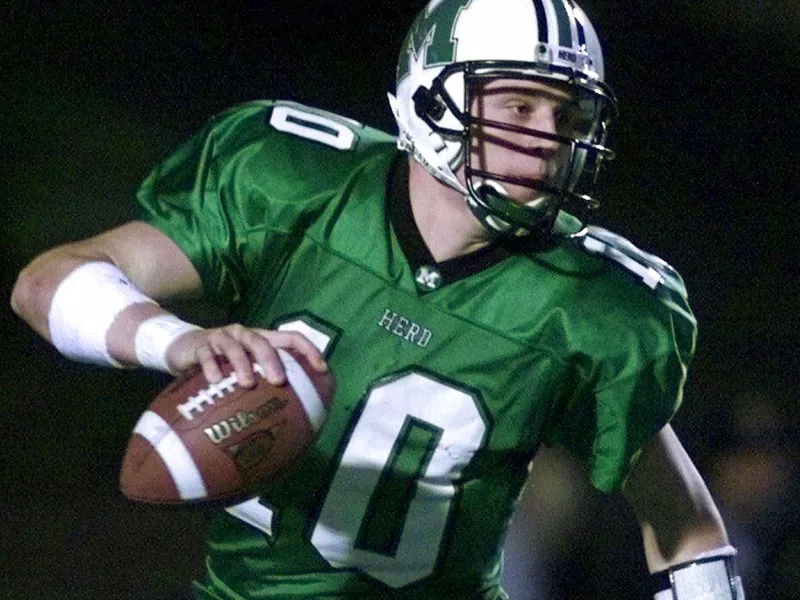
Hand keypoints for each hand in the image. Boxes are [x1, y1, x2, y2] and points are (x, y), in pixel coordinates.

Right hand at [165, 324, 326, 387]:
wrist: (183, 348)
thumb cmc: (223, 365)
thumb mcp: (245, 369)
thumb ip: (264, 382)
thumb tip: (291, 416)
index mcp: (262, 339)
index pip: (291, 337)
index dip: (308, 349)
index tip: (322, 368)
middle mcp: (244, 335)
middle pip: (262, 342)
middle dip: (272, 361)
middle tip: (279, 382)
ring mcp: (222, 338)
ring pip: (235, 346)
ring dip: (243, 365)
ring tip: (247, 384)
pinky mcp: (201, 346)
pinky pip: (207, 355)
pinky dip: (212, 367)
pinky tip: (215, 382)